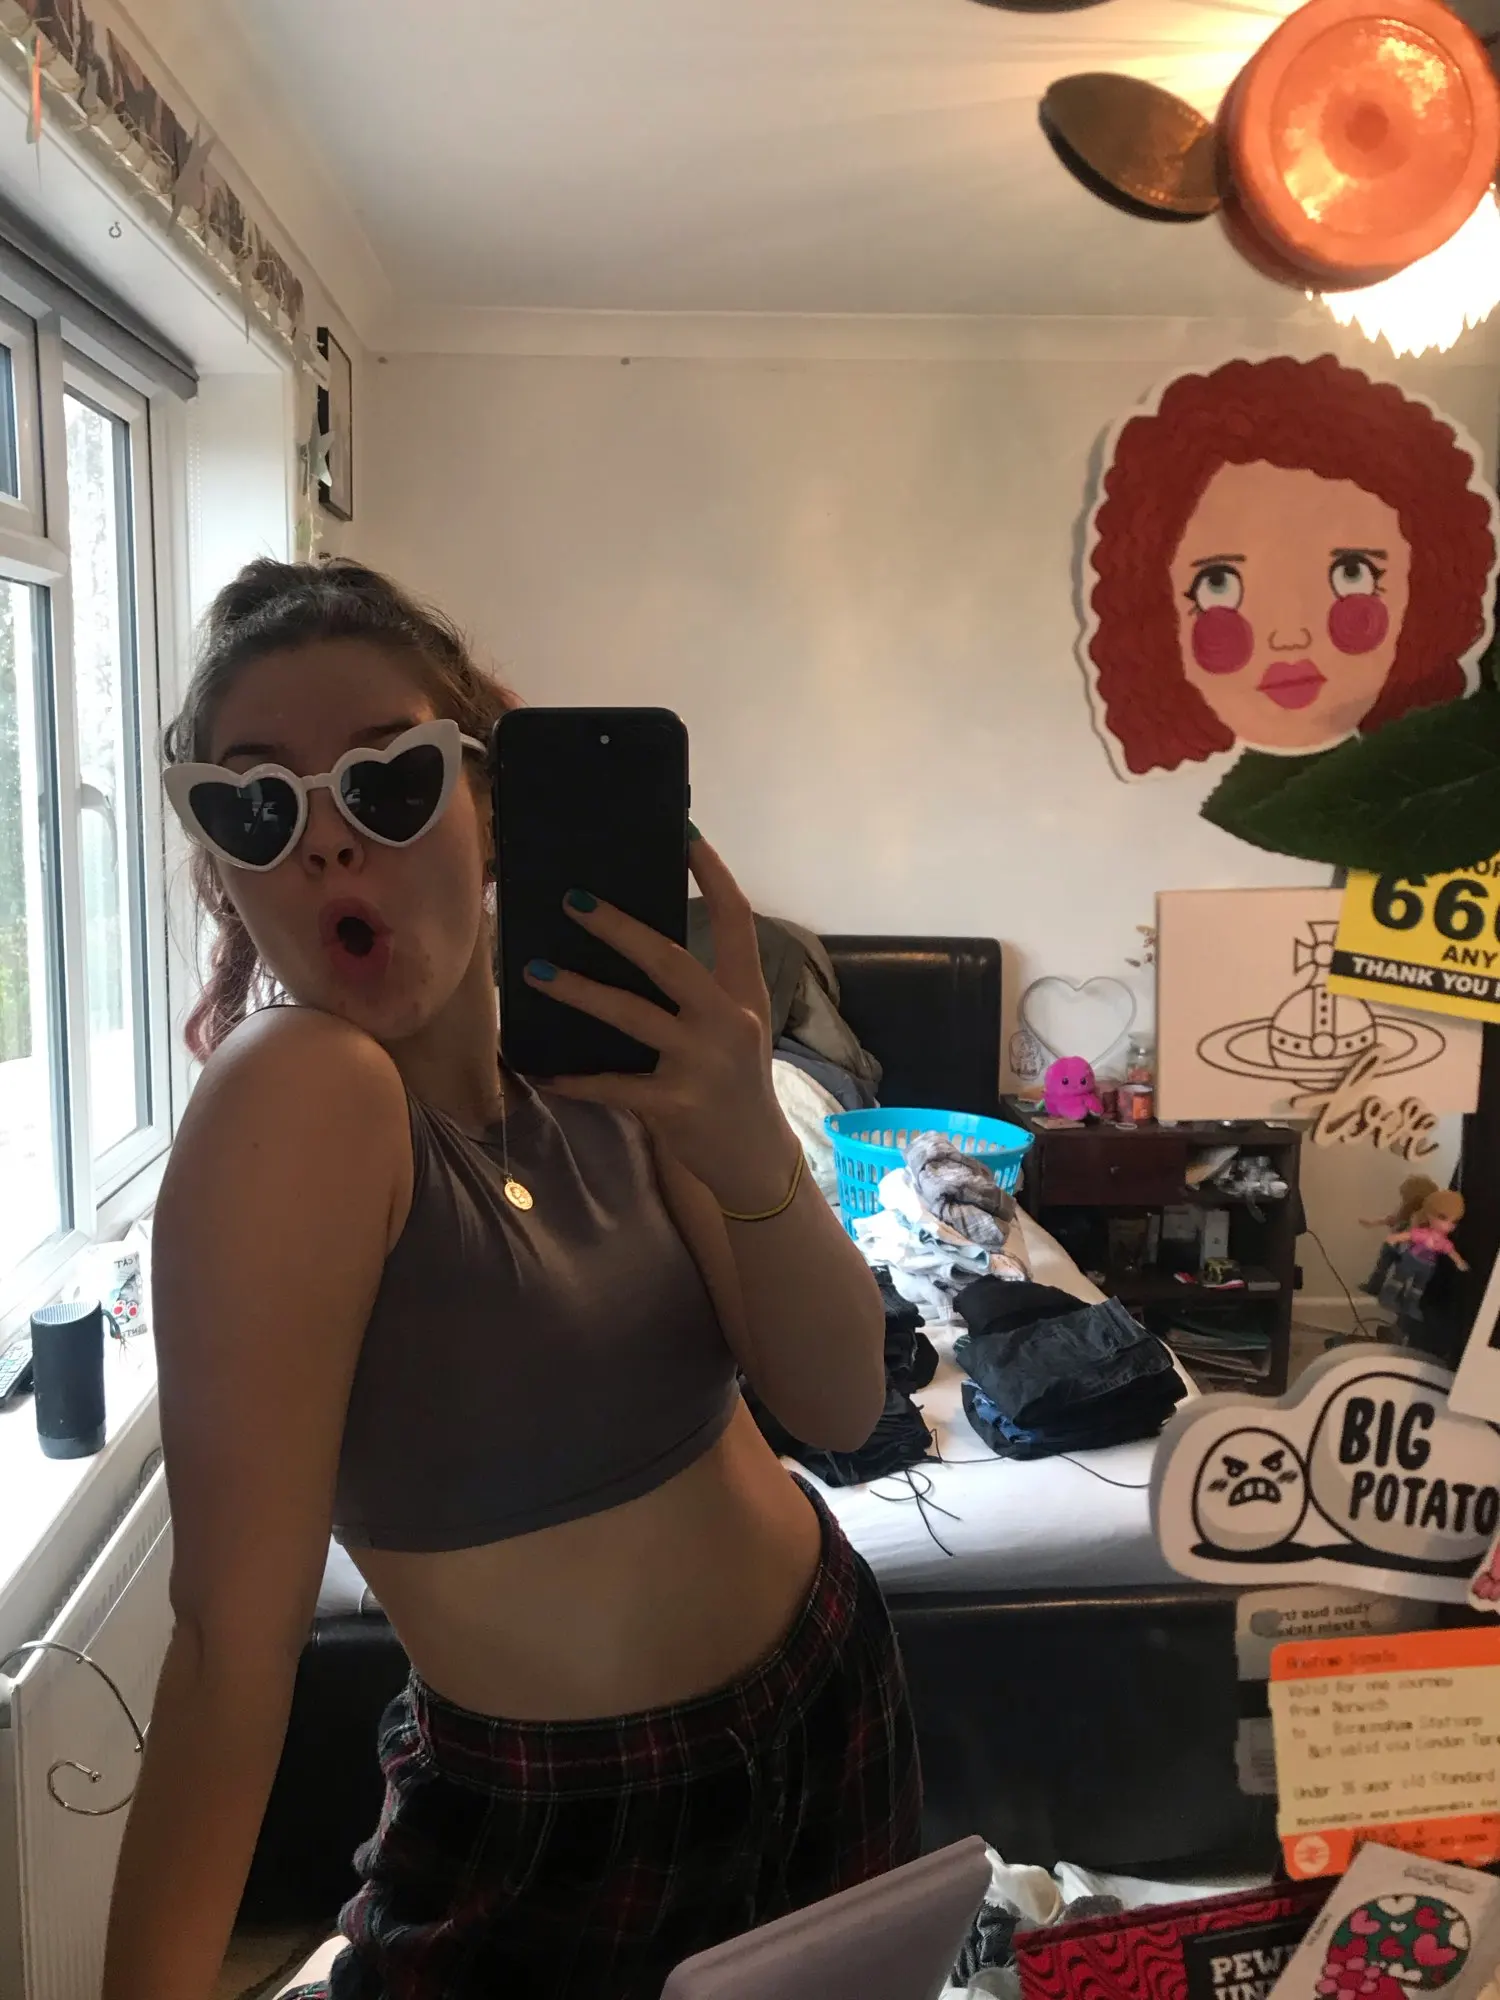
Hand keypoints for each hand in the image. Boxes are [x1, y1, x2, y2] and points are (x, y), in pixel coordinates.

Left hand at [523, 832, 800, 1212]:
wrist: (757, 1161)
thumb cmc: (736, 1085)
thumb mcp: (734, 1030)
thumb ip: (699, 993)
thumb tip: (635, 946)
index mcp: (744, 995)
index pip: (735, 922)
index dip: (713, 875)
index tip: (684, 835)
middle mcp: (728, 1022)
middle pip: (670, 960)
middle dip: (618, 928)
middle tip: (572, 901)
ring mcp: (702, 1064)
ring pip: (632, 1016)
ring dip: (579, 992)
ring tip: (536, 973)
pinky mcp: (674, 1106)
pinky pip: (612, 1085)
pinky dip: (574, 1079)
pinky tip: (539, 1072)